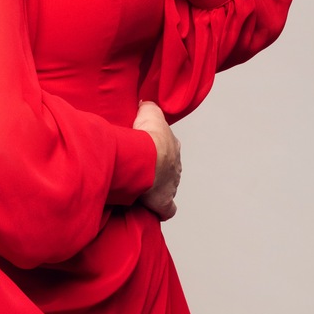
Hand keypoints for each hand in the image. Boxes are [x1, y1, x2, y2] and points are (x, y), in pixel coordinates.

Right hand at [133, 100, 180, 220]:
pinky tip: (150, 208)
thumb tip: (145, 103)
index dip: (155, 148)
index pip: (166, 147)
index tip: (143, 151)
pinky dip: (160, 210)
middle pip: (166, 168)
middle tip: (138, 170)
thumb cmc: (147, 138)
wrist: (146, 159)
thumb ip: (149, 107)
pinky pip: (166, 209)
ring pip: (165, 187)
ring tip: (138, 188)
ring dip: (154, 188)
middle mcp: (175, 166)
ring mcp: (171, 185)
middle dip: (155, 170)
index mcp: (172, 147)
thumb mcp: (149, 113)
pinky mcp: (164, 202)